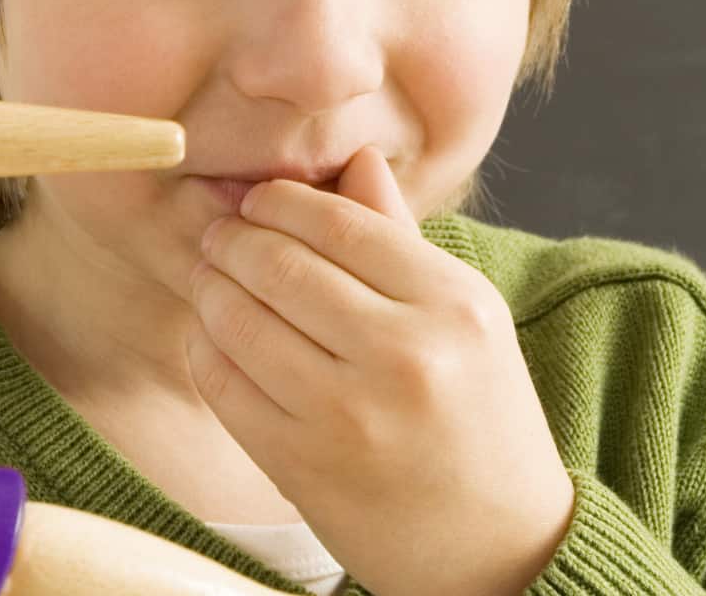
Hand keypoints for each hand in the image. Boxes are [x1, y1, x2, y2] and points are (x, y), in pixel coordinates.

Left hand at [186, 146, 573, 595]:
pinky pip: (225, 385)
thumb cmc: (483, 421)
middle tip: (220, 234)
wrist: (500, 547)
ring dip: (210, 289)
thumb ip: (402, 240)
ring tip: (210, 278)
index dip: (282, 202)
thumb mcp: (468, 323)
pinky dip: (205, 349)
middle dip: (234, 239)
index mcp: (454, 306)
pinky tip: (211, 336)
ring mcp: (349, 414)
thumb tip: (355, 158)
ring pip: (241, 320)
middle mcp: (405, 355)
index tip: (259, 199)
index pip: (341, 223)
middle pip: (282, 264)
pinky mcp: (302, 463)